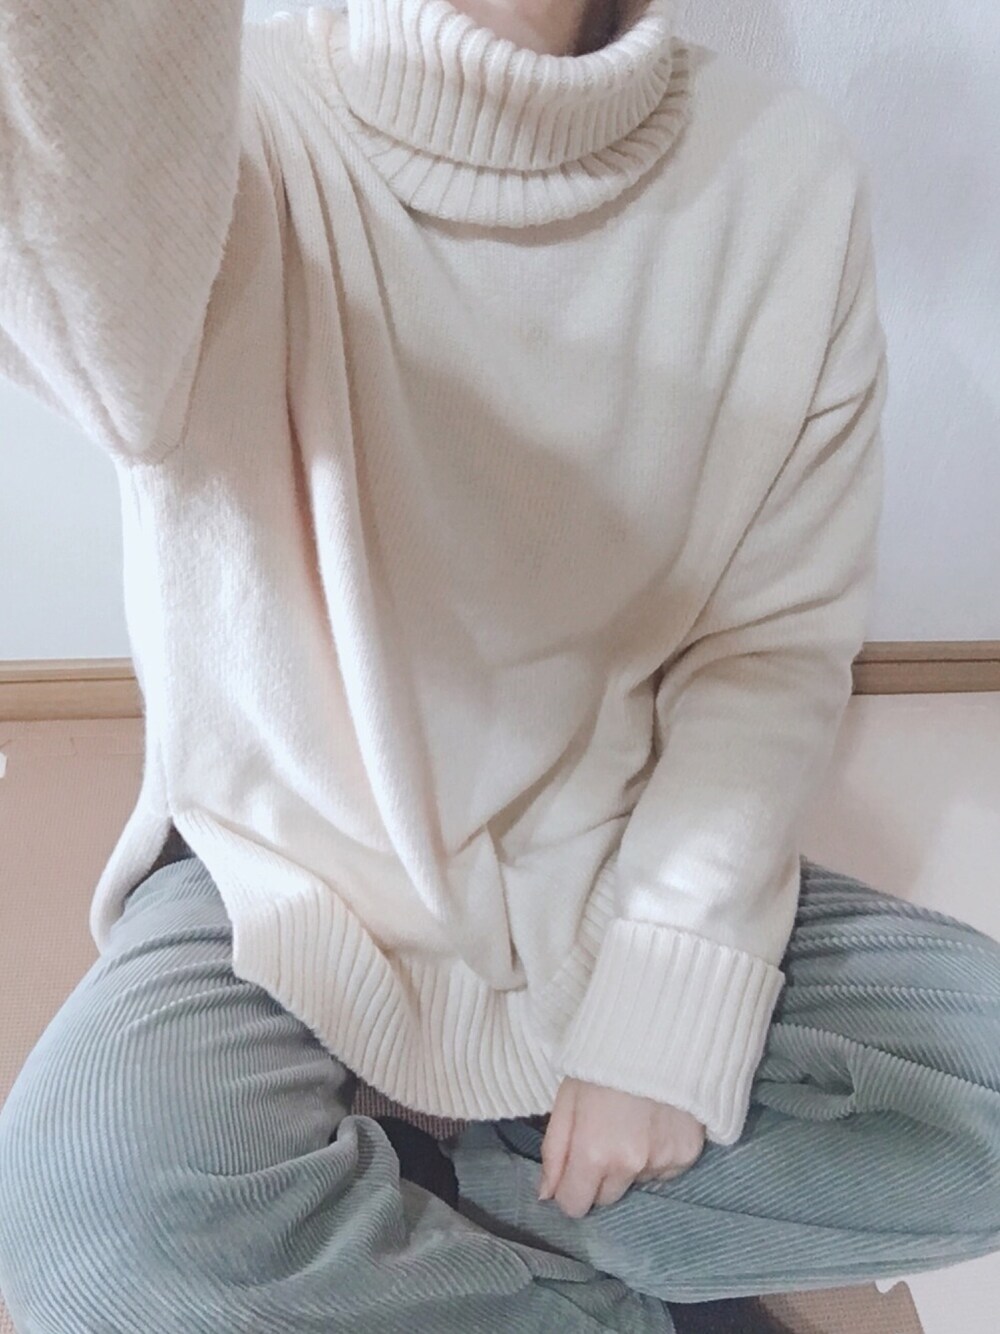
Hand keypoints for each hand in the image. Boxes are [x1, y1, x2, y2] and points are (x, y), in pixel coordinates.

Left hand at [537, 1077, 704, 1217]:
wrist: (658, 1034)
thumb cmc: (602, 1062)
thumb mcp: (566, 1099)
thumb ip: (554, 1151)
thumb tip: (547, 1194)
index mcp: (593, 1152)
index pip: (575, 1205)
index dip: (569, 1190)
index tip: (573, 1171)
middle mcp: (629, 1164)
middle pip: (606, 1198)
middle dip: (599, 1178)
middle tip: (602, 1138)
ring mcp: (662, 1161)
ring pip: (636, 1183)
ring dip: (630, 1165)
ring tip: (631, 1124)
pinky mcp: (687, 1154)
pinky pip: (665, 1172)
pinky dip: (657, 1156)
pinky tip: (653, 1124)